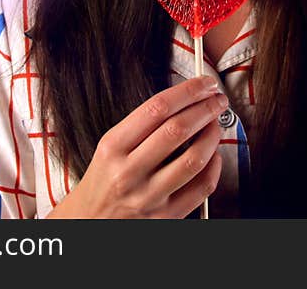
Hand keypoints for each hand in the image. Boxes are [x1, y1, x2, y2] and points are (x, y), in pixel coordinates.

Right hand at [45, 75, 227, 217]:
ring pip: (194, 158)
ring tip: (216, 124)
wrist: (89, 222)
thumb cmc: (103, 181)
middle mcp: (129, 172)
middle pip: (178, 129)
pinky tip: (213, 154)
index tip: (203, 83)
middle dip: (206, 108)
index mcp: (114, 147)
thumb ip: (142, 125)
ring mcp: (148, 197)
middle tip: (217, 99)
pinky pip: (201, 188)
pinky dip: (214, 166)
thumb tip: (184, 101)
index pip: (157, 108)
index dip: (187, 91)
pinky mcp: (165, 217)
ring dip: (212, 135)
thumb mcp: (109, 147)